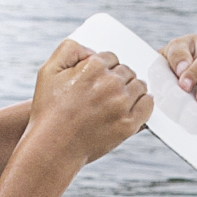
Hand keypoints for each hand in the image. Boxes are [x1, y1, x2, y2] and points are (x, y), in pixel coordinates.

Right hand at [29, 39, 150, 164]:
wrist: (53, 146)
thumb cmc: (49, 110)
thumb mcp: (48, 71)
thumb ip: (69, 50)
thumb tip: (91, 50)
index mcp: (93, 67)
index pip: (110, 58)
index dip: (104, 68)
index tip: (99, 79)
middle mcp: (110, 83)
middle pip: (126, 71)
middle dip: (118, 78)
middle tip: (107, 92)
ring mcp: (121, 104)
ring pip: (139, 86)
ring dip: (132, 90)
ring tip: (118, 100)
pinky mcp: (128, 124)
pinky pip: (148, 105)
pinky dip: (144, 104)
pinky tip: (133, 107)